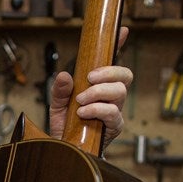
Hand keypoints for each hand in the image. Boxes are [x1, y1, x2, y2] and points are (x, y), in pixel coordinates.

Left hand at [48, 26, 131, 146]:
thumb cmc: (66, 126)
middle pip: (125, 75)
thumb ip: (60, 89)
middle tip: (89, 78)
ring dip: (99, 92)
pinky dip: (97, 109)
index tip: (122, 31)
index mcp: (100, 86)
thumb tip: (64, 76)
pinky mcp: (114, 127)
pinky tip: (83, 112)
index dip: (120, 45)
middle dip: (109, 72)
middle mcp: (111, 96)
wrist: (65, 150)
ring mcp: (115, 110)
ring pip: (120, 91)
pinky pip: (113, 113)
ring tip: (81, 101)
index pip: (113, 63)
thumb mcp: (57, 104)